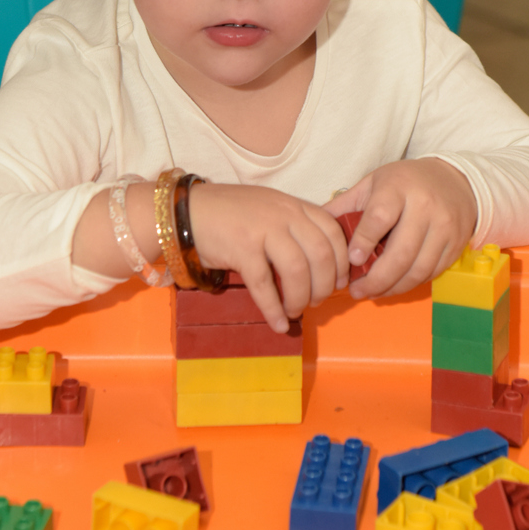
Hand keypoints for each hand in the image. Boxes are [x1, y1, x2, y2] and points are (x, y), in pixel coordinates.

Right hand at [188, 182, 349, 332]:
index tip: (340, 282)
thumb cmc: (228, 214)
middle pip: (321, 254)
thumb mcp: (268, 209)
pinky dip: (274, 309)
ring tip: (295, 311)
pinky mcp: (241, 248)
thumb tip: (319, 264)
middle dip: (325, 285)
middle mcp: (283, 214)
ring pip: (297, 270)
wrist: (186, 211)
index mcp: (293, 205)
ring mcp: (262, 230)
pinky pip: (264, 284)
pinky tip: (278, 323)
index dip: (342, 261)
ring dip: (301, 298)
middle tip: (317, 301)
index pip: (333, 231)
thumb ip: (293, 227)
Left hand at [324, 159, 476, 300]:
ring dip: (393, 287)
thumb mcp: (374, 183)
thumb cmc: (406, 182)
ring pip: (418, 268)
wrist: (456, 180)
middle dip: (376, 278)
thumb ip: (345, 205)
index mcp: (399, 187)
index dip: (364, 241)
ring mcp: (445, 226)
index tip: (351, 260)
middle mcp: (425, 206)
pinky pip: (432, 272)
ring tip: (373, 293)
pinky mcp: (456, 244)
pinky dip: (411, 284)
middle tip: (357, 292)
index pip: (380, 217)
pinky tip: (394, 286)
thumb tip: (313, 225)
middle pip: (401, 251)